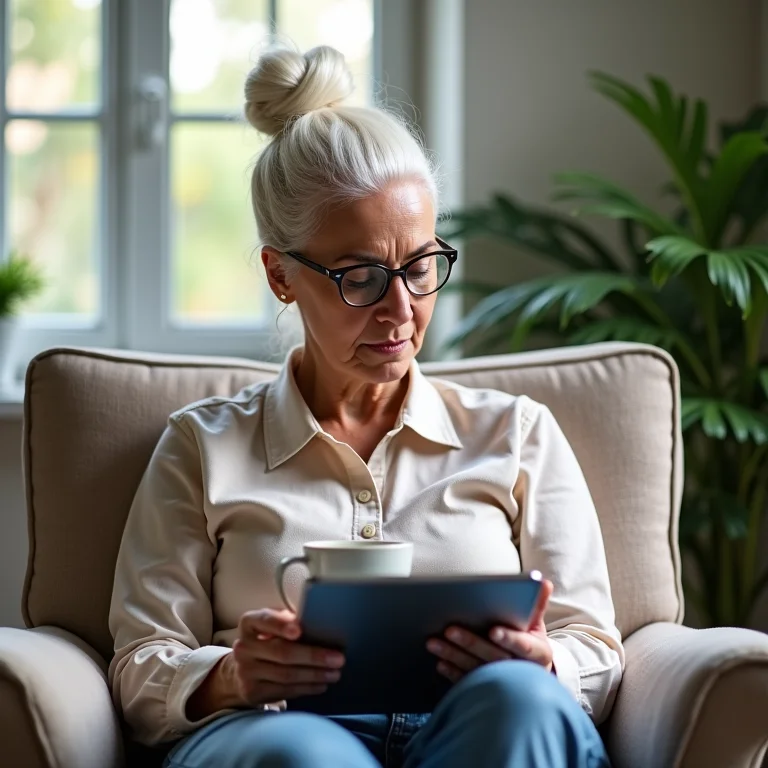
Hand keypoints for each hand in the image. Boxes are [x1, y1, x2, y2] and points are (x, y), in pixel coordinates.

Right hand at [188, 608, 344, 718]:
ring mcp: (245, 671)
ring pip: (286, 674)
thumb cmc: (267, 639)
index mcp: (250, 623)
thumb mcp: (273, 625)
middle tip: (337, 658)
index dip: (281, 625)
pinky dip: (306, 688)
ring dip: (314, 675)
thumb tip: (320, 622)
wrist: (243, 668)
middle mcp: (244, 647)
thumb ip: (289, 621)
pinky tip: (320, 684)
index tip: (299, 630)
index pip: (265, 620)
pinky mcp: (252, 692)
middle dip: (313, 656)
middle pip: (282, 652)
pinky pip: (284, 690)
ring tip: (334, 673)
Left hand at [426, 578, 553, 683]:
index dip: (509, 638)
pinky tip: (440, 662)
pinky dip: (453, 673)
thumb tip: (543, 582)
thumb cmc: (529, 641)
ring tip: (434, 643)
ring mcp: (503, 684)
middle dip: (471, 643)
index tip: (492, 630)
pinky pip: (468, 683)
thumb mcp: (535, 623)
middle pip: (494, 657)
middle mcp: (521, 671)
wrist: (529, 673)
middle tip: (449, 629)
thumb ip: (536, 603)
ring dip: (454, 657)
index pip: (523, 646)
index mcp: (538, 653)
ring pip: (477, 670)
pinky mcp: (487, 691)